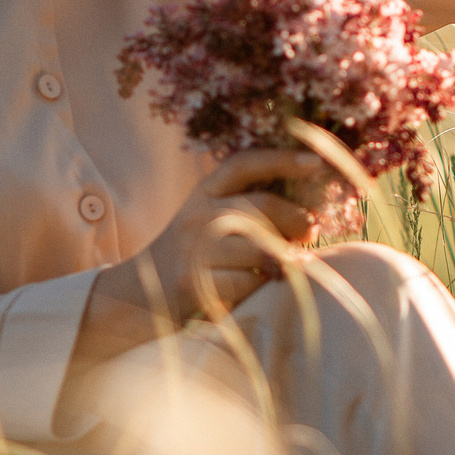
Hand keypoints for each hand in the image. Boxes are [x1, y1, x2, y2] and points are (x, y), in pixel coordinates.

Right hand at [82, 149, 322, 354]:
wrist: (138, 296)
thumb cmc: (191, 258)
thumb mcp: (208, 222)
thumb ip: (246, 212)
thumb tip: (308, 218)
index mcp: (203, 194)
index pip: (243, 164)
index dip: (281, 159)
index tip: (316, 161)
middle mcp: (196, 215)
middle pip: (260, 206)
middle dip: (295, 219)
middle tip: (311, 231)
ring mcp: (193, 249)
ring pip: (260, 248)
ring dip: (283, 259)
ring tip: (288, 265)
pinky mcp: (194, 283)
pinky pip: (247, 282)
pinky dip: (261, 286)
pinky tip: (257, 287)